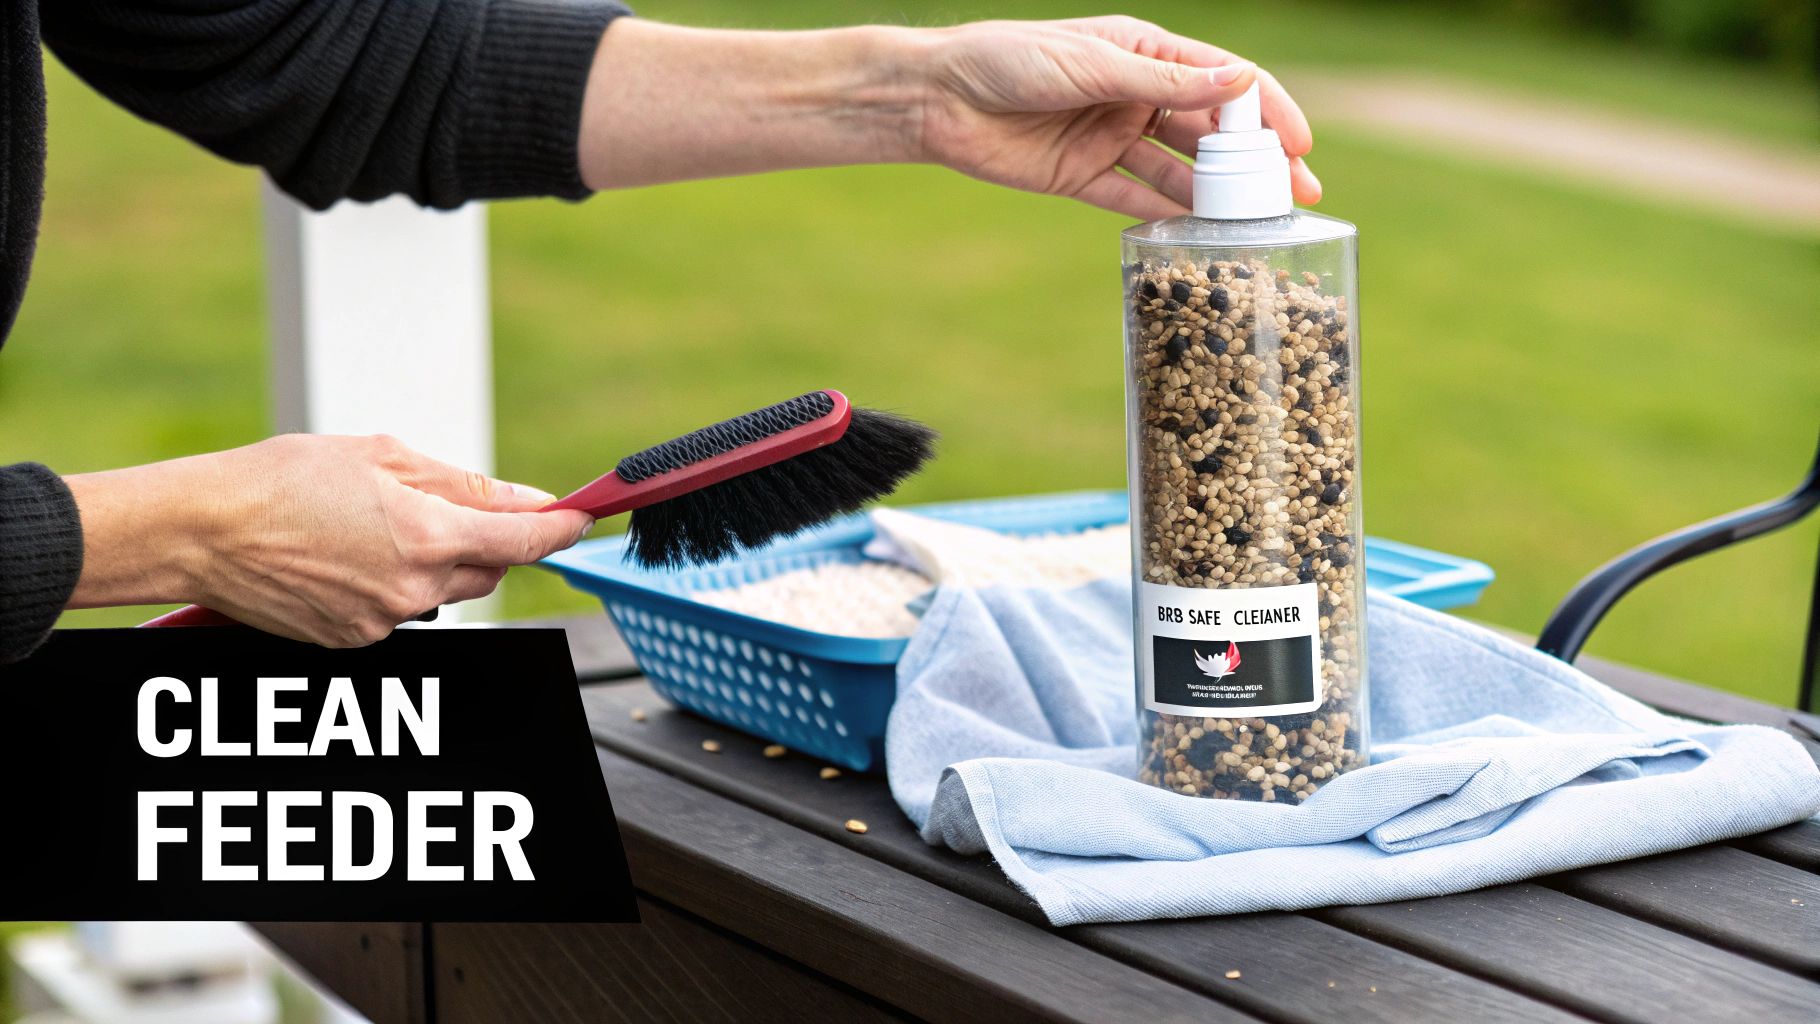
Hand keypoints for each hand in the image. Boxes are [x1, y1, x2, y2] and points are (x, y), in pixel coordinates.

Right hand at [66, 435, 593, 646]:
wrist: (199, 532)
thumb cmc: (279, 480)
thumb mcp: (379, 456)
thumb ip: (462, 483)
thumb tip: (526, 498)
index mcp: (428, 535)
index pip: (525, 539)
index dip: (562, 527)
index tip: (583, 516)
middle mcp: (415, 588)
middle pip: (490, 567)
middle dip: (488, 538)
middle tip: (447, 505)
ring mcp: (384, 621)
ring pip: (445, 589)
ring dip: (435, 559)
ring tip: (375, 525)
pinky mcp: (355, 641)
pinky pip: (401, 608)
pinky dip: (393, 581)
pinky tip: (348, 554)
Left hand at [914, 16, 1317, 219]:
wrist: (939, 98)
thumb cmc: (1010, 59)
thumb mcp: (1093, 65)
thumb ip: (1164, 82)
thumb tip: (1239, 84)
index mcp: (1145, 51)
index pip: (1224, 79)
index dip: (1268, 110)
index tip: (1300, 144)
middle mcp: (1135, 94)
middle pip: (1210, 131)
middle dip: (1255, 163)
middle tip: (1297, 196)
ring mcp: (1111, 137)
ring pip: (1177, 170)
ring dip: (1216, 196)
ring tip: (1255, 224)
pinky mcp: (1083, 176)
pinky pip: (1133, 200)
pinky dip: (1163, 216)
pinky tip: (1197, 236)